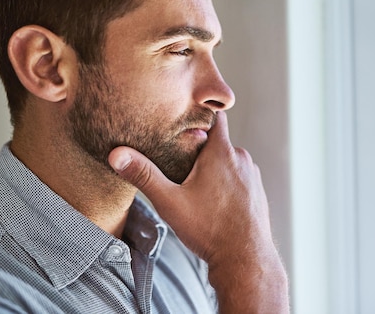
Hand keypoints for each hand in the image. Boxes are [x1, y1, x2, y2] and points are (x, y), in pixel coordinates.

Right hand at [108, 112, 288, 312]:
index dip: (200, 116)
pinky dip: (228, 184)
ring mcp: (252, 176)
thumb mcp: (170, 201)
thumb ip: (144, 176)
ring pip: (230, 161)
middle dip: (201, 149)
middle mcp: (242, 159)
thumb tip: (116, 155)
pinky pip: (240, 178)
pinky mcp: (258, 192)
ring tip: (196, 186)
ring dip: (215, 168)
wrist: (245, 259)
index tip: (185, 120)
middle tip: (180, 161)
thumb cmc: (209, 229)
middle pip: (219, 142)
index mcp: (222, 152)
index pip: (215, 117)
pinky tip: (214, 202)